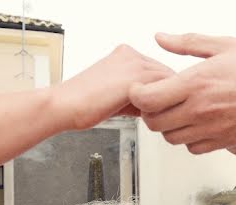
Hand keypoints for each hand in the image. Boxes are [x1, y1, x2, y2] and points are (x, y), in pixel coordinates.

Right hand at [52, 45, 173, 130]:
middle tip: (160, 116)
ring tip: (154, 119)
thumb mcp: (118, 97)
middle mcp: (131, 55)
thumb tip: (158, 106)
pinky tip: (149, 118)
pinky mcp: (136, 77)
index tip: (159, 108)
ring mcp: (135, 64)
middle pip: (169, 76)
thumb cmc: (85, 105)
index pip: (160, 71)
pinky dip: (162, 107)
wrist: (65, 106)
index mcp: (125, 54)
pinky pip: (165, 91)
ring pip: (170, 83)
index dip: (164, 92)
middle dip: (168, 97)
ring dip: (167, 103)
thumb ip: (139, 96)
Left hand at [130, 33, 235, 153]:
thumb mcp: (227, 45)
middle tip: (159, 100)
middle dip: (150, 111)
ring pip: (171, 138)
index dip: (137, 94)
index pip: (147, 99)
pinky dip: (189, 138)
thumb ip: (189, 43)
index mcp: (196, 83)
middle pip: (154, 122)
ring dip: (169, 126)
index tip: (141, 88)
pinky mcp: (224, 143)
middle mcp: (200, 111)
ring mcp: (211, 130)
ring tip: (180, 111)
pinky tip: (198, 123)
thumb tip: (162, 38)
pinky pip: (193, 148)